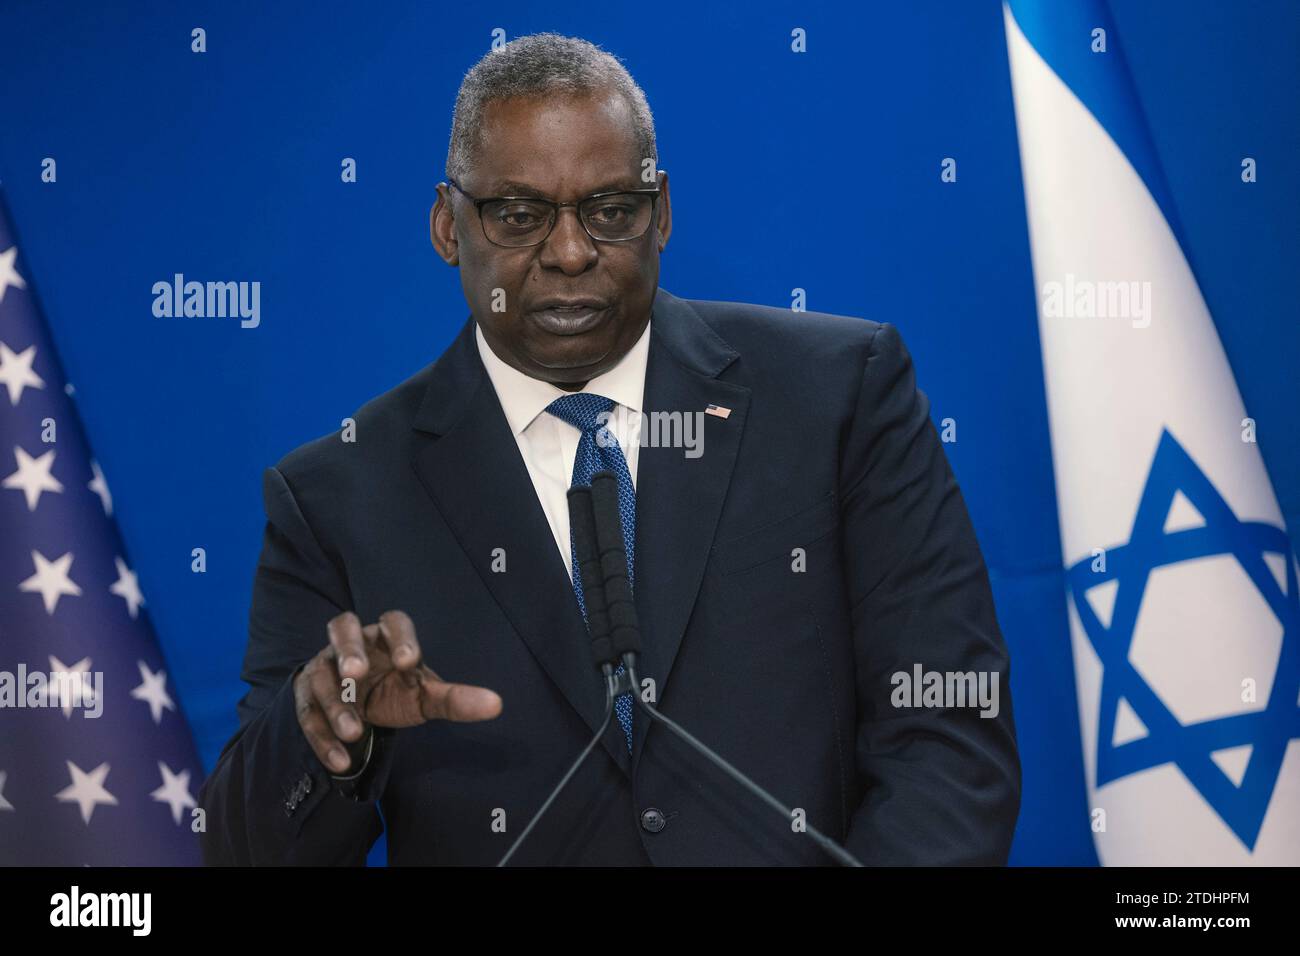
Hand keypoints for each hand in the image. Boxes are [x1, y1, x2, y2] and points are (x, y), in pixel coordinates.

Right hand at [293, 609, 501, 773]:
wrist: (357, 709)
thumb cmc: (396, 691)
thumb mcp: (425, 696)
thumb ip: (455, 700)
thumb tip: (496, 705)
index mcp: (386, 636)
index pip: (393, 621)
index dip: (400, 637)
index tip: (410, 661)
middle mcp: (352, 643)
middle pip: (343, 627)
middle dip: (349, 648)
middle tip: (356, 671)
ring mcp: (324, 665)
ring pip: (322, 675)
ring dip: (336, 704)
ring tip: (356, 732)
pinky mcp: (306, 695)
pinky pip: (308, 713)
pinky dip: (323, 737)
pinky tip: (341, 760)